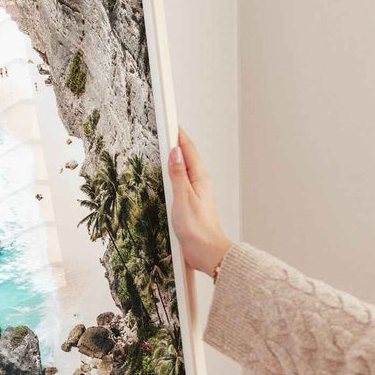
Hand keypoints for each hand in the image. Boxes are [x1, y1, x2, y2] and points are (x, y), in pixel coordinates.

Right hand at [167, 127, 232, 275]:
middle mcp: (200, 183)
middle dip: (178, 143)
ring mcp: (197, 194)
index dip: (179, 135)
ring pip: (186, 170)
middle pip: (188, 157)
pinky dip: (176, 175)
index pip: (188, 150)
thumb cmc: (198, 229)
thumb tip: (175, 152)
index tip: (170, 122)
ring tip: (167, 148)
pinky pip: (183, 183)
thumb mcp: (183, 198)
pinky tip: (170, 177)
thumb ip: (178, 174)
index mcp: (200, 178)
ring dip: (177, 158)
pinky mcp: (192, 204)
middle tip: (167, 130)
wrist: (207, 252)